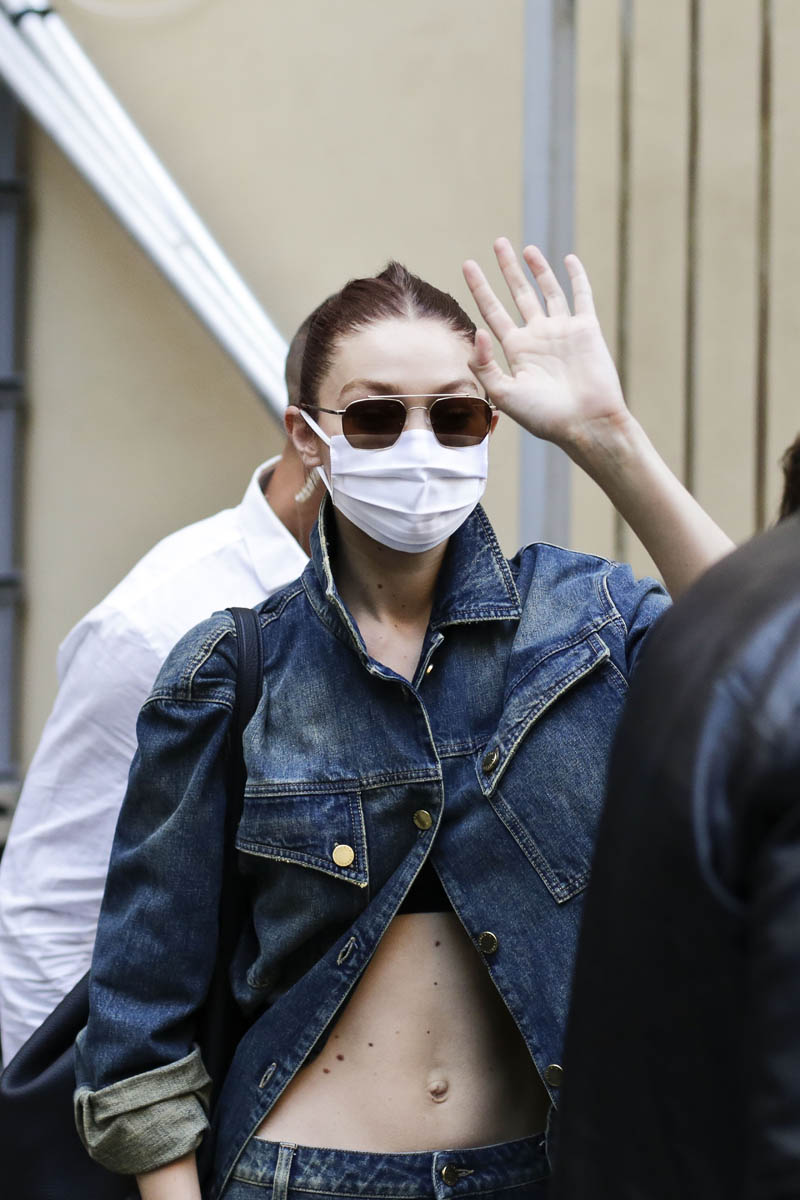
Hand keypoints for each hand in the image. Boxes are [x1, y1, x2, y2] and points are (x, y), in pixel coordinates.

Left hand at [462, 238, 628, 453]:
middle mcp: (538, 337)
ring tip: (525, 248)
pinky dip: (575, 277)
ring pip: (548, 291)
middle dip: (507, 269)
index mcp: (516, 350)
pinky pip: (581, 296)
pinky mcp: (586, 329)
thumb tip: (478, 332)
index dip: (480, 288)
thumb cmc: (544, 416)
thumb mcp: (504, 394)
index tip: (467, 265)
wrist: (585, 422)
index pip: (492, 311)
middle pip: (518, 294)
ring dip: (537, 269)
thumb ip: (485, 366)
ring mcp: (562, 331)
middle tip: (498, 242)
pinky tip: (567, 259)